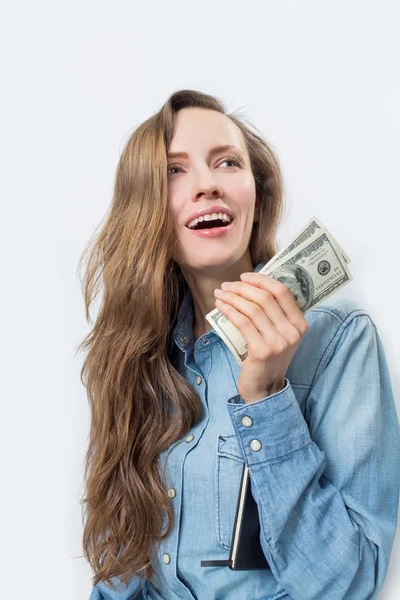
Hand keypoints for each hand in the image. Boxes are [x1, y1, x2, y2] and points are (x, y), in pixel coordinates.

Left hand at [214, 272, 308, 402]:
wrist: (265, 388)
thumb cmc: (268, 357)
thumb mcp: (279, 334)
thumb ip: (274, 314)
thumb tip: (252, 285)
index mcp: (300, 323)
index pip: (282, 291)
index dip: (261, 280)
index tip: (244, 277)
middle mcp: (293, 332)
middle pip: (265, 298)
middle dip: (242, 288)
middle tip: (226, 286)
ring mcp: (279, 342)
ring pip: (252, 309)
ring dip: (232, 298)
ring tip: (220, 294)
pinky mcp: (262, 351)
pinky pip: (243, 323)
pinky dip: (229, 311)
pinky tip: (220, 307)